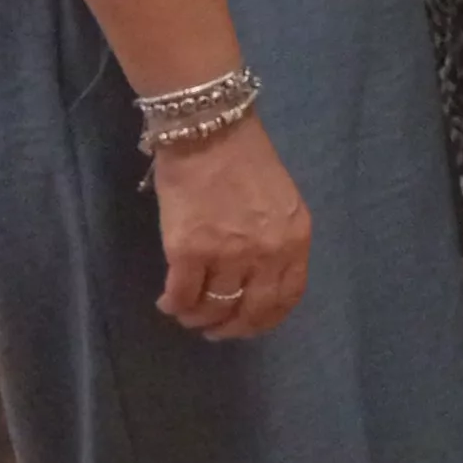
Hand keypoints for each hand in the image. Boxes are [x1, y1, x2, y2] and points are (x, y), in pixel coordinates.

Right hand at [153, 117, 309, 339]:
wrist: (210, 133)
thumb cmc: (246, 161)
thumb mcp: (280, 204)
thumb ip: (277, 241)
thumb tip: (257, 279)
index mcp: (295, 239)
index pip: (287, 297)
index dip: (265, 319)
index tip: (248, 324)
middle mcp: (267, 253)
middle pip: (252, 311)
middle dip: (231, 328)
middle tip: (215, 330)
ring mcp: (227, 254)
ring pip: (213, 308)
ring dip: (197, 317)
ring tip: (188, 313)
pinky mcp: (188, 251)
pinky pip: (182, 296)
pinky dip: (174, 305)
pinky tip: (168, 302)